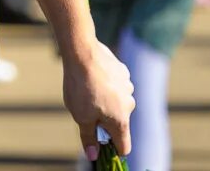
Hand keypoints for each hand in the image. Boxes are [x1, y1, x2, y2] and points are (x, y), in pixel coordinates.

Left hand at [63, 38, 133, 161]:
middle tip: (86, 110)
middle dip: (104, 121)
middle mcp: (129, 105)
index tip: (101, 145)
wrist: (82, 53)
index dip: (113, 149)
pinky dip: (107, 85)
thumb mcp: (80, 117)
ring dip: (105, 101)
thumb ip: (88, 138)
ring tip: (88, 90)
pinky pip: (116, 85)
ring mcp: (128, 87)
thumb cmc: (81, 87)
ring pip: (117, 102)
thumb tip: (92, 156)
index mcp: (121, 120)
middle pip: (118, 122)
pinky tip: (93, 77)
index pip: (124, 146)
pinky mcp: (123, 72)